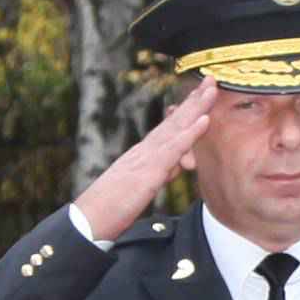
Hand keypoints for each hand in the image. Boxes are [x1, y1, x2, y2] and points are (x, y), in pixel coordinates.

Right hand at [72, 80, 220, 241]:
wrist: (88, 220)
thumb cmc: (111, 208)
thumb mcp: (141, 187)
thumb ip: (160, 172)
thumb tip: (176, 165)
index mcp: (142, 154)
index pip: (168, 128)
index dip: (185, 110)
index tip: (200, 94)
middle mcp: (144, 150)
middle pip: (173, 121)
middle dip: (194, 100)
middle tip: (212, 79)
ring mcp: (146, 158)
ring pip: (175, 128)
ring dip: (196, 107)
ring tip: (211, 89)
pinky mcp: (148, 172)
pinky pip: (173, 149)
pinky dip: (190, 133)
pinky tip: (205, 119)